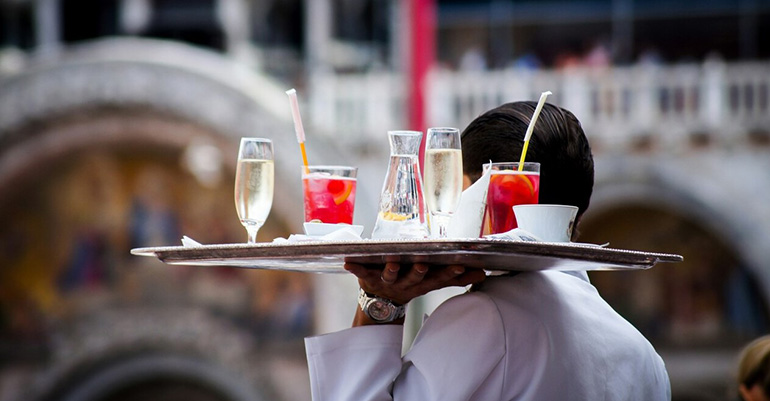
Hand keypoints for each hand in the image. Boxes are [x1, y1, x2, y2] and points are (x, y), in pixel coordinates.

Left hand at [344, 262, 485, 305]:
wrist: (381, 304)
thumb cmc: (410, 284)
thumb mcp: (432, 282)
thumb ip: (455, 277)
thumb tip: (482, 274)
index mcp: (422, 282)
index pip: (438, 278)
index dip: (448, 274)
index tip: (459, 267)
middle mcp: (405, 283)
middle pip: (414, 278)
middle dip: (419, 271)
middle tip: (423, 264)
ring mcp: (386, 281)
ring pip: (390, 274)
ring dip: (391, 269)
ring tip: (392, 261)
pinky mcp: (368, 278)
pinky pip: (361, 272)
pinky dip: (355, 267)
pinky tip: (348, 261)